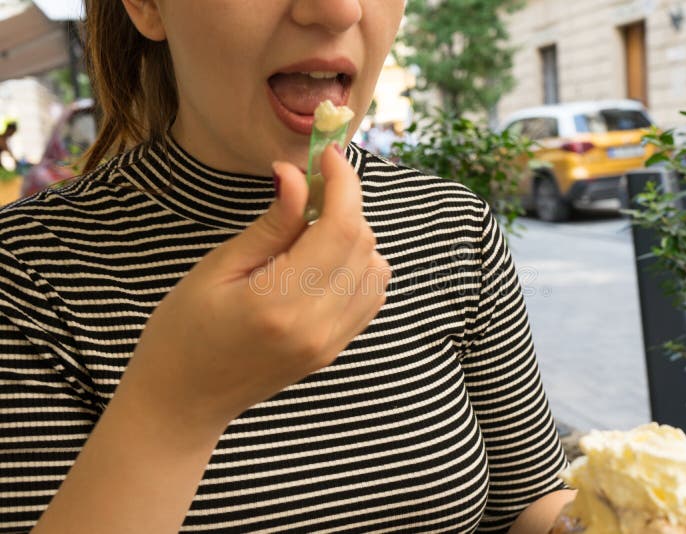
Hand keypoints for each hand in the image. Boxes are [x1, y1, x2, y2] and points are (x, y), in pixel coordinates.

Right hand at [124, 144, 390, 436]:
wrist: (185, 400)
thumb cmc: (184, 331)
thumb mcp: (217, 268)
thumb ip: (271, 224)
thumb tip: (297, 175)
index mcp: (280, 302)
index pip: (341, 229)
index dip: (343, 182)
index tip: (328, 154)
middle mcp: (317, 326)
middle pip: (364, 244)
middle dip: (345, 203)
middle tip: (309, 187)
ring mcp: (331, 342)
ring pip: (376, 268)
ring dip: (354, 235)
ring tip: (311, 228)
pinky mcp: (335, 349)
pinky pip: (371, 295)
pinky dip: (360, 265)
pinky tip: (324, 258)